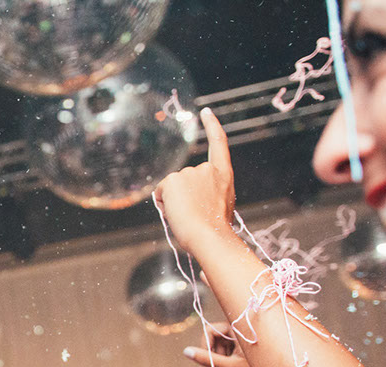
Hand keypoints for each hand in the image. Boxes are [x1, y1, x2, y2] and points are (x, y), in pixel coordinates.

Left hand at [154, 108, 239, 252]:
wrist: (208, 235)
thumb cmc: (214, 231)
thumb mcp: (218, 209)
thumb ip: (207, 197)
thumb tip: (189, 214)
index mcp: (224, 176)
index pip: (219, 144)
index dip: (212, 127)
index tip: (206, 112)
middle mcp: (208, 169)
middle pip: (185, 179)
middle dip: (184, 197)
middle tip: (195, 214)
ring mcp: (190, 172)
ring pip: (173, 188)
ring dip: (175, 202)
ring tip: (188, 215)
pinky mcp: (173, 179)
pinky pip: (161, 192)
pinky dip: (164, 203)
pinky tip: (176, 211)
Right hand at [183, 321, 259, 366]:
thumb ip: (207, 359)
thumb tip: (186, 351)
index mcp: (240, 329)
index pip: (211, 330)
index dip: (206, 344)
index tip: (210, 358)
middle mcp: (240, 329)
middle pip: (213, 336)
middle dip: (214, 351)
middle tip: (223, 364)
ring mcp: (240, 336)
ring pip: (218, 343)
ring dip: (220, 355)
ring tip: (233, 366)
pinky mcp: (241, 343)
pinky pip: (225, 347)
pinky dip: (225, 357)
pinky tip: (236, 365)